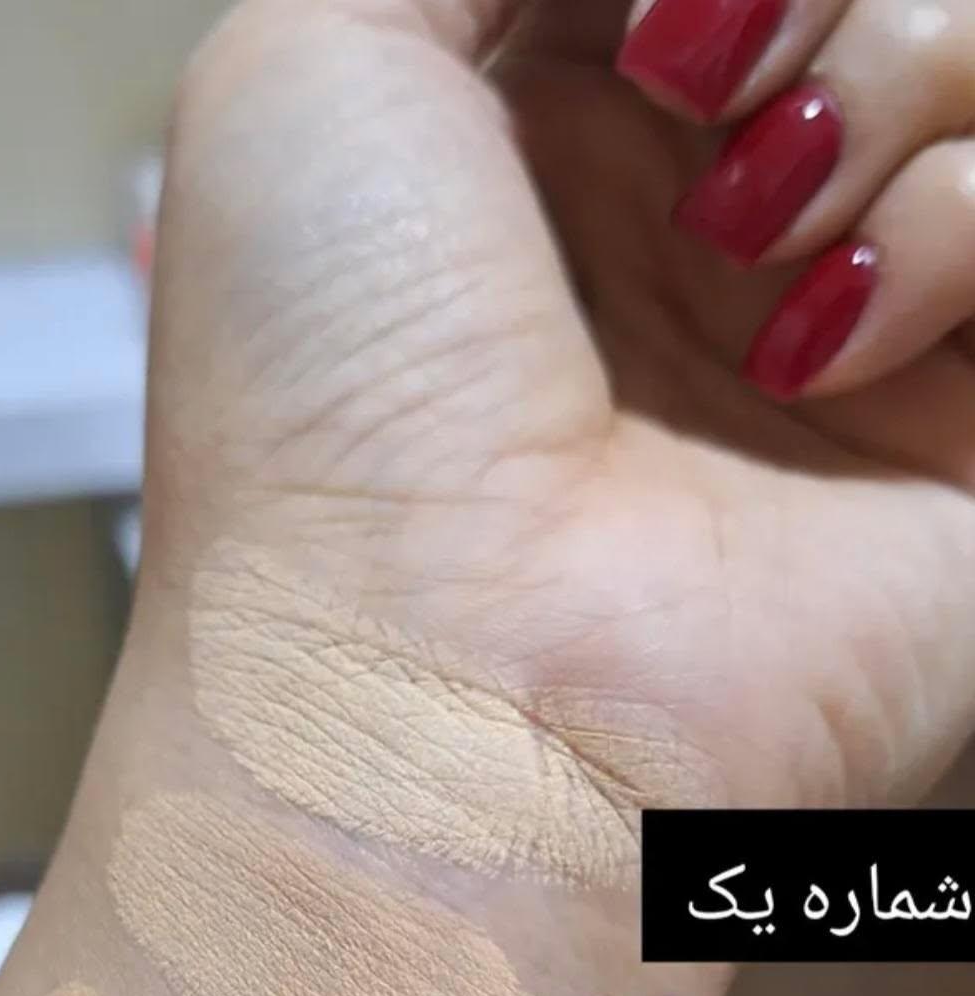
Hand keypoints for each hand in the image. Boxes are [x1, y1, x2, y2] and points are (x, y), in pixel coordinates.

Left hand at [144, 0, 974, 845]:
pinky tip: (815, 350)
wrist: (442, 697)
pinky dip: (954, 234)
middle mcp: (712, 240)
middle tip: (704, 99)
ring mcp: (846, 337)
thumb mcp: (314, 69)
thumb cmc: (334, 413)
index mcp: (563, 147)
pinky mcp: (964, 439)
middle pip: (874, 3)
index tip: (644, 29)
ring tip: (752, 245)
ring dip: (891, 79)